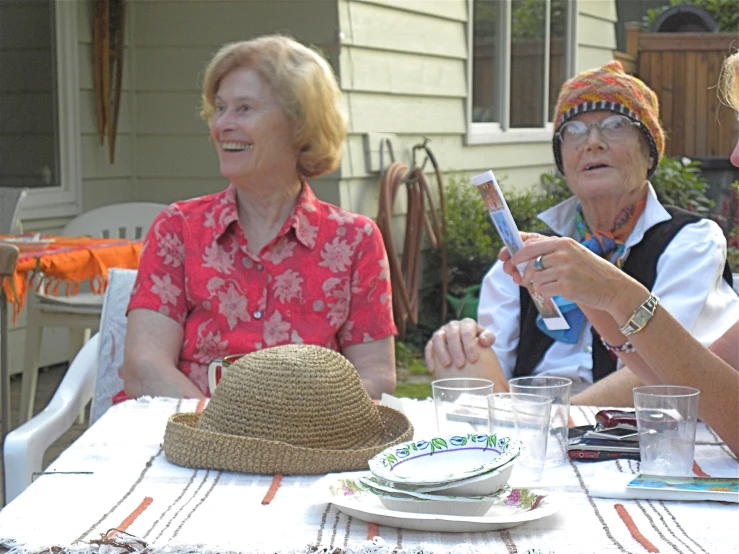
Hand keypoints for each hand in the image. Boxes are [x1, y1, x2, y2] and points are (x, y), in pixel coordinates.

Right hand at [424, 318, 494, 370]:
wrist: (469, 348)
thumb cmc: (480, 345)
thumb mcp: (487, 340)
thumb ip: (488, 338)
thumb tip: (482, 341)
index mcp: (467, 323)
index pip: (467, 330)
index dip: (469, 344)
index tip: (473, 360)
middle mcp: (453, 325)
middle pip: (452, 333)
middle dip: (456, 349)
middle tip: (460, 364)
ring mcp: (441, 332)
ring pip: (438, 338)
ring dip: (441, 351)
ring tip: (447, 365)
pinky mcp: (432, 341)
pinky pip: (428, 347)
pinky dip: (429, 357)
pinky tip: (433, 370)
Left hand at [501, 236, 630, 311]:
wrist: (614, 287)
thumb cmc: (590, 271)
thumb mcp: (573, 253)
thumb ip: (550, 252)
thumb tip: (521, 255)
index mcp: (563, 242)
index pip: (530, 245)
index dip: (517, 254)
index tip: (510, 261)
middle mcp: (563, 253)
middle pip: (529, 262)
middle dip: (522, 272)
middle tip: (522, 279)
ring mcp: (565, 269)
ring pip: (535, 277)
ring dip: (537, 284)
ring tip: (550, 285)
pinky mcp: (566, 286)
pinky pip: (543, 289)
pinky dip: (545, 293)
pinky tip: (557, 291)